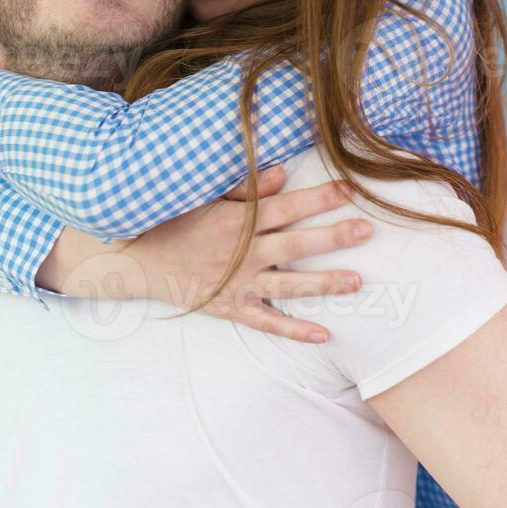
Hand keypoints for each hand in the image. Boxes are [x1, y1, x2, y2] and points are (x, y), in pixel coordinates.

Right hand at [125, 167, 371, 342]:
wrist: (139, 260)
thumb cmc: (175, 221)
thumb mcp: (206, 197)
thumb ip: (247, 189)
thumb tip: (282, 173)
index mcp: (240, 221)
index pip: (287, 206)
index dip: (319, 197)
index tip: (349, 189)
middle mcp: (245, 253)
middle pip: (297, 243)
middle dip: (334, 236)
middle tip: (367, 230)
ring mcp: (240, 283)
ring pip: (289, 284)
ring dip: (324, 283)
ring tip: (356, 281)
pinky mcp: (232, 308)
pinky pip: (267, 322)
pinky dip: (294, 329)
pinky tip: (323, 334)